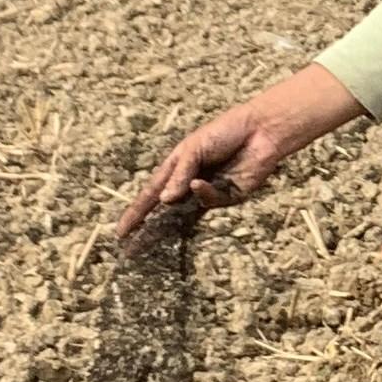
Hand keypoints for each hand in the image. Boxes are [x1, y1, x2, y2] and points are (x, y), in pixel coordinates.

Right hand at [117, 64, 358, 241]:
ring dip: (174, 221)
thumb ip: (179, 174)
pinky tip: (200, 182)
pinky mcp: (229, 198)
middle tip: (132, 252)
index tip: (121, 233)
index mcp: (176, 169)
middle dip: (149, 232)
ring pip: (187, 215)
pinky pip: (209, 203)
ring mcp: (209, 193)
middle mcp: (189, 184)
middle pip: (165, 213)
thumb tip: (164, 201)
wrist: (261, 130)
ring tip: (163, 216)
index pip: (151, 196)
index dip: (136, 214)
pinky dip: (203, 194)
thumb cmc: (224, 132)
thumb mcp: (193, 148)